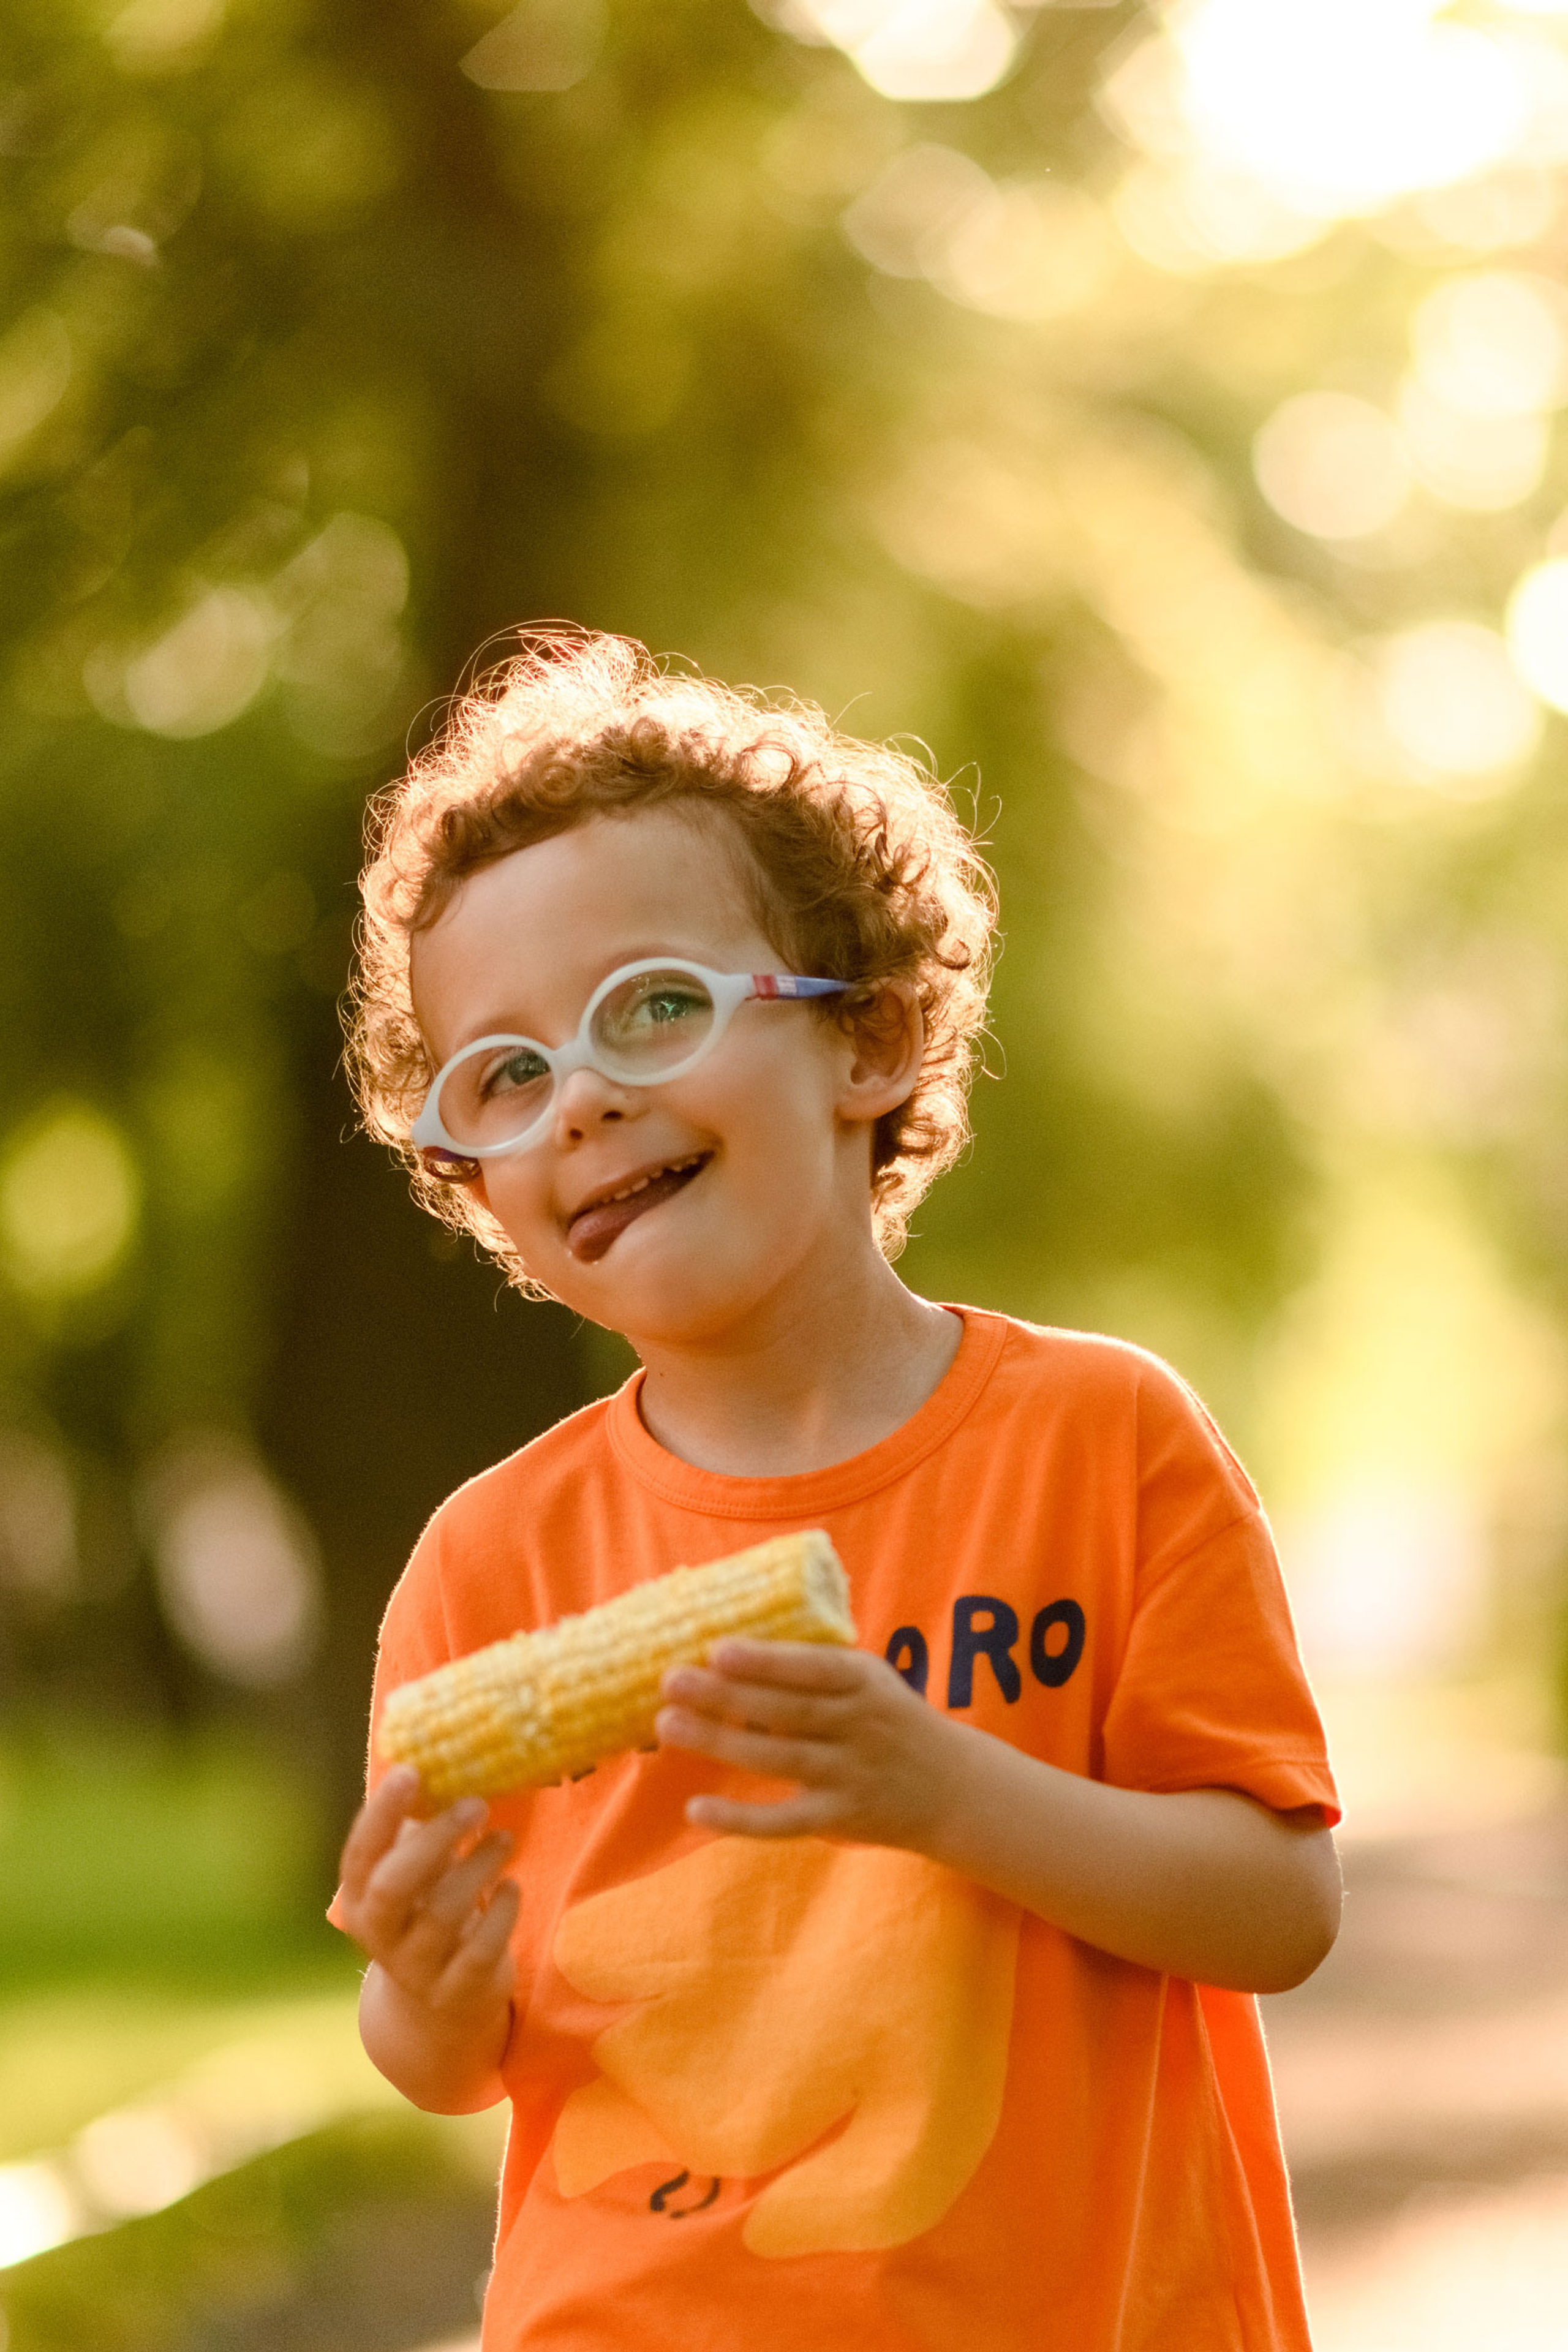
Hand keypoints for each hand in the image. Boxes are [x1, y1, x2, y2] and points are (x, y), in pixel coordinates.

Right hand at [335, 1763, 519, 2031]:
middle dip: (434, 1839)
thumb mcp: (416, 1876)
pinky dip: (501, 1913)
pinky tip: (512, 1886)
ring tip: (504, 1837)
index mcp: (360, 1899)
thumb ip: (418, 1832)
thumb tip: (445, 1758)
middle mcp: (380, 1936)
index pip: (360, 1854)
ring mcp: (415, 1969)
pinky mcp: (455, 1991)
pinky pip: (479, 1950)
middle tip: (476, 1803)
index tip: (412, 1770)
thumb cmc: (430, 1912)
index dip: (382, 1812)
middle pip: (394, 1886)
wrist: (443, 2004)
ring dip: (479, 1866)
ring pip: (442, 1914)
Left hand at [656, 1640, 958, 1844]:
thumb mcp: (869, 1680)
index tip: (718, 1648)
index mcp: (865, 1681)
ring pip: (778, 1759)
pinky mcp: (839, 1818)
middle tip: (670, 1680)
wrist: (953, 1788)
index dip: (766, 1660)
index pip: (813, 1668)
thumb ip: (813, 1666)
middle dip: (726, 1695)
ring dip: (721, 1742)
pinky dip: (741, 1819)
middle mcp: (860, 1725)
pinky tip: (696, 1809)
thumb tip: (728, 1646)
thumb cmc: (890, 1720)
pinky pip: (785, 1821)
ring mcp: (849, 1774)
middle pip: (787, 1711)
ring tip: (668, 1725)